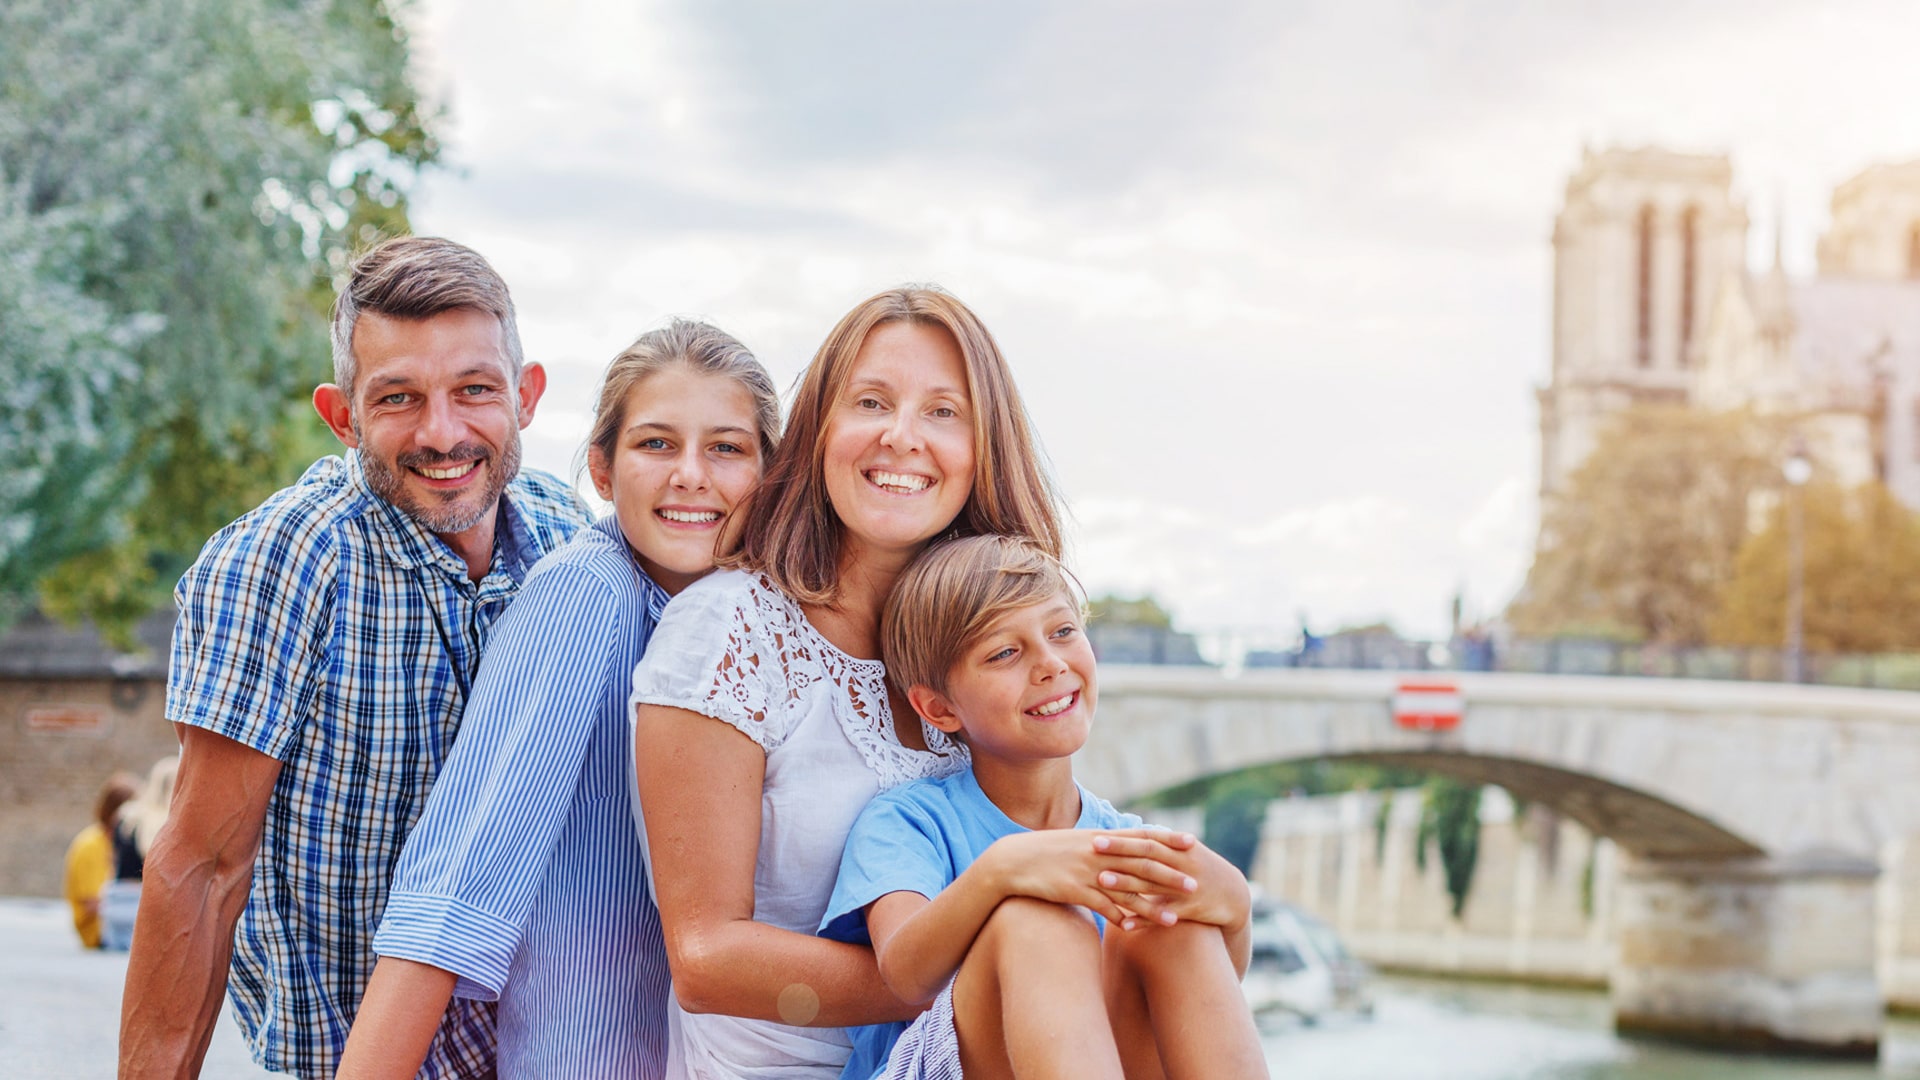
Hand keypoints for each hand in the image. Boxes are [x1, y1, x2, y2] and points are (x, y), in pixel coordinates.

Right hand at [981, 828, 1201, 926]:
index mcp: (1101, 838)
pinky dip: (1120, 918)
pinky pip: (1102, 907)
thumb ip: (1101, 845)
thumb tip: (1121, 847)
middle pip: (1141, 864)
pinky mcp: (1074, 891)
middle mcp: (1098, 853)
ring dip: (1152, 906)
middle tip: (1195, 885)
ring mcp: (1087, 872)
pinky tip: (1135, 931)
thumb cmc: (1046, 853)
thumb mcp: (1076, 842)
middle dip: (1170, 876)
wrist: (1012, 861)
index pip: (1142, 835)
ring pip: (1127, 890)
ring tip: (1174, 919)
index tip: (1192, 841)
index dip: (1168, 838)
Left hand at [1091, 834, 1249, 932]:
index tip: (1097, 837)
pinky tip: (1123, 923)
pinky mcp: (1190, 909)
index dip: (1123, 839)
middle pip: (1147, 857)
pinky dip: (1144, 919)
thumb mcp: (1186, 853)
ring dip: (1127, 883)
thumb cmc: (1202, 870)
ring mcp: (1187, 887)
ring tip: (1102, 881)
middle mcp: (1183, 864)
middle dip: (1120, 852)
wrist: (1235, 895)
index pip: (1147, 840)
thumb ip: (1160, 844)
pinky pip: (1163, 914)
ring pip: (1152, 884)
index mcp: (1180, 849)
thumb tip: (1130, 833)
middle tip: (1092, 850)